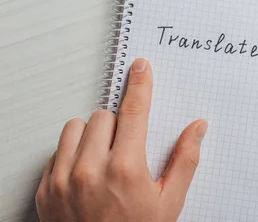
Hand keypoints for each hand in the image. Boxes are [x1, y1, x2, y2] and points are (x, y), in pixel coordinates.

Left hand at [35, 58, 207, 221]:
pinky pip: (57, 151)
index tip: (140, 67)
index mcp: (125, 169)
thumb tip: (198, 127)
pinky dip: (72, 155)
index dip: (140, 84)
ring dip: (92, 136)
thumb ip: (186, 161)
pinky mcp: (45, 190)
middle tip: (128, 149)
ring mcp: (62, 180)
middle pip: (103, 116)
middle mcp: (89, 170)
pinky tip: (86, 175)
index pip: (134, 111)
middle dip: (119, 125)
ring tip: (104, 159)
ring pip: (76, 128)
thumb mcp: (169, 204)